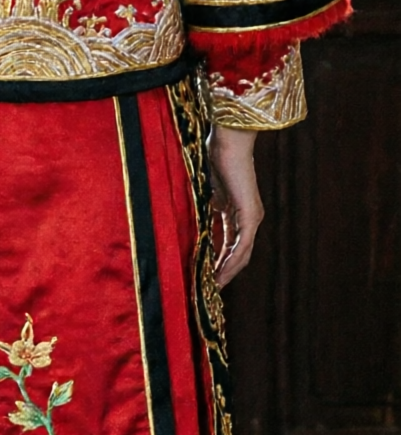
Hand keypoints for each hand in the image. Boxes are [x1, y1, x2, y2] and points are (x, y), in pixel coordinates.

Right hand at [207, 125, 262, 285]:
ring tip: (214, 287)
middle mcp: (248, 218)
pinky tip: (220, 273)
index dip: (218, 262)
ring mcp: (251, 218)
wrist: (226, 145)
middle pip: (237, 254)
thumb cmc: (212, 161)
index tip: (204, 276)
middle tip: (209, 289)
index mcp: (237, 213)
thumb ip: (199, 212)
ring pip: (241, 253)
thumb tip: (183, 228)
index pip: (229, 244)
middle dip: (224, 272)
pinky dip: (231, 261)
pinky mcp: (250, 216)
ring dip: (228, 272)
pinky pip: (241, 245)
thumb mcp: (203, 194)